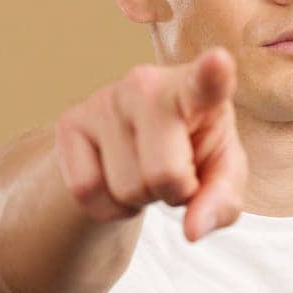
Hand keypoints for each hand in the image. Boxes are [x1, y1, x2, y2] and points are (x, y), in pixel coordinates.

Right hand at [54, 47, 247, 241]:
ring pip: (125, 189)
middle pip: (164, 175)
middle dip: (173, 193)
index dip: (213, 75)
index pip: (207, 83)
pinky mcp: (70, 122)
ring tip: (146, 170)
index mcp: (199, 92)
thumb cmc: (195, 153)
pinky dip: (109, 206)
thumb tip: (192, 230)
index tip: (220, 61)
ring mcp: (104, 99)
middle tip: (176, 174)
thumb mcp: (222, 177)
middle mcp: (148, 84)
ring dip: (141, 198)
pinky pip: (87, 193)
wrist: (140, 146)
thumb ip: (221, 202)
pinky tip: (118, 178)